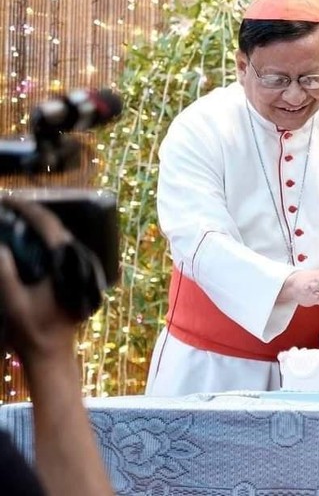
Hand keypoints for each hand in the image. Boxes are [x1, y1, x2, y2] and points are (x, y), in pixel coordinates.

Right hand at [0, 199, 77, 364]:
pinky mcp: (73, 276)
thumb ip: (5, 273)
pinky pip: (58, 249)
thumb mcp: (13, 302)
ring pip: (58, 237)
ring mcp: (78, 269)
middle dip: (30, 213)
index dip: (27, 208)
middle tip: (6, 204)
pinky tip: (24, 238)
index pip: (49, 225)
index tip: (7, 199)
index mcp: (67, 264)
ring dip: (36, 225)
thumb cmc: (32, 330)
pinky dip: (41, 239)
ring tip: (12, 216)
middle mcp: (77, 262)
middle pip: (55, 227)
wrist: (52, 353)